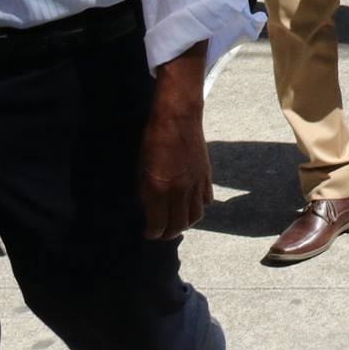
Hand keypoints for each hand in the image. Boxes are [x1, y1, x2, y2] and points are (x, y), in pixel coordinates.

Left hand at [137, 51, 210, 239]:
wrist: (178, 116)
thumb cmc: (153, 139)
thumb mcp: (141, 168)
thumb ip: (146, 193)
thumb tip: (148, 211)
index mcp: (160, 189)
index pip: (158, 225)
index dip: (152, 233)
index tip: (147, 233)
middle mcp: (180, 190)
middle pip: (179, 225)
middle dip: (168, 233)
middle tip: (161, 232)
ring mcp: (196, 183)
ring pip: (196, 217)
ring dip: (185, 223)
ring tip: (177, 222)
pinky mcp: (206, 175)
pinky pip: (206, 201)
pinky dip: (198, 208)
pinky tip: (190, 205)